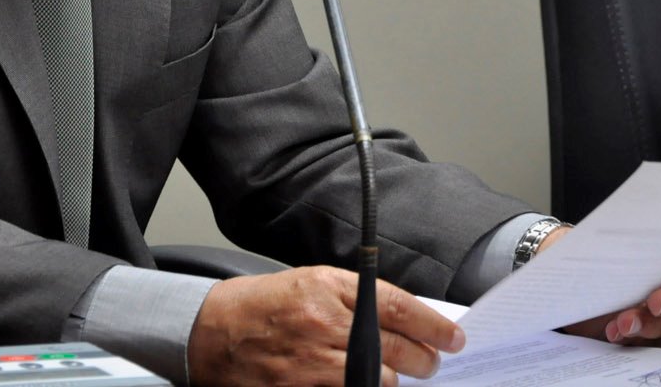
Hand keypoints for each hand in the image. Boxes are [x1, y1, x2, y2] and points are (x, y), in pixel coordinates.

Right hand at [186, 265, 464, 386]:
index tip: (452, 338)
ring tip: (398, 377)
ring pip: (379, 379)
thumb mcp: (305, 283)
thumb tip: (399, 319)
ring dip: (395, 381)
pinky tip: (366, 385)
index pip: (398, 306)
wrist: (208, 332)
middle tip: (430, 362)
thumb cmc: (258, 306)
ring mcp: (312, 359)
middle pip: (396, 347)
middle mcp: (323, 320)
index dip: (433, 326)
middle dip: (423, 359)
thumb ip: (350, 298)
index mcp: (326, 285)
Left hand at [552, 227, 660, 345]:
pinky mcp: (656, 331)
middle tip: (656, 304)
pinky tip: (614, 332)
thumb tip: (581, 234)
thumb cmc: (593, 250)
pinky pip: (654, 338)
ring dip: (651, 323)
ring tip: (624, 323)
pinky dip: (634, 336)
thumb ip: (600, 234)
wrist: (580, 282)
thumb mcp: (596, 236)